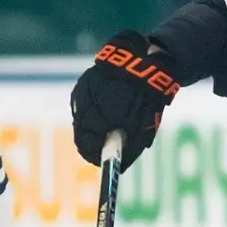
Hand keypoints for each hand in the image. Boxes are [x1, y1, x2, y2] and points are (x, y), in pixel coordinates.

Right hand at [70, 30, 178, 168]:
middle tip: (107, 144)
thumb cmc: (146, 98)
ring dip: (92, 124)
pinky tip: (107, 107)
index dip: (95, 155)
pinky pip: (84, 104)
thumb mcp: (142, 128)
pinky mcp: (84, 83)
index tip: (104, 159)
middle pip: (81, 133)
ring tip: (110, 122)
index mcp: (99, 118)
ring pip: (81, 118)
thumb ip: (129, 149)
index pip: (87, 145)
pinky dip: (93, 110)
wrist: (143, 61)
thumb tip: (120, 166)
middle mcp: (85, 105)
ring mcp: (82, 93)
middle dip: (93, 140)